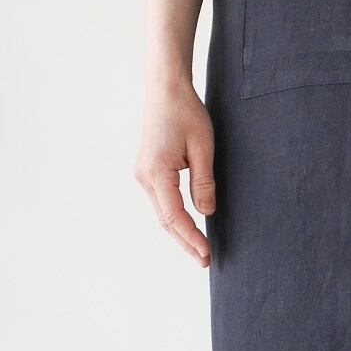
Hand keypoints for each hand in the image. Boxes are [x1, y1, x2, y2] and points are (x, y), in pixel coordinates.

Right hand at [135, 74, 215, 265]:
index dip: (191, 237)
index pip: (174, 216)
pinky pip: (161, 202)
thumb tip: (207, 212)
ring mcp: (142, 175)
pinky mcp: (146, 171)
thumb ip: (204, 181)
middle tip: (205, 261)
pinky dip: (174, 218)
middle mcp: (144, 177)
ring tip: (198, 250)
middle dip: (185, 242)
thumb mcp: (203, 146)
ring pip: (162, 214)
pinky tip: (187, 227)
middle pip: (165, 221)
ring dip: (179, 233)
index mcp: (156, 172)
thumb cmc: (186, 112)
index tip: (206, 253)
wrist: (164, 89)